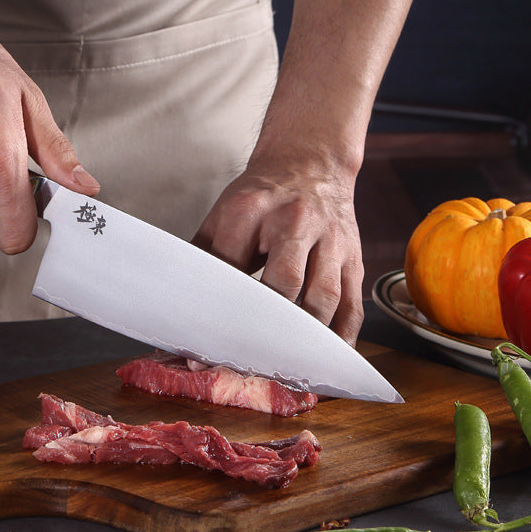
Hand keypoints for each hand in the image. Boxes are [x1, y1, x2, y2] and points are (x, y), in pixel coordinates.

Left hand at [193, 160, 363, 345]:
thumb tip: (176, 304)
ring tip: (284, 368)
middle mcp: (294, 222)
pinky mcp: (354, 257)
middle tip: (247, 362)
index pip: (231, 266)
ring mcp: (330, 239)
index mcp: (251, 210)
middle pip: (284, 281)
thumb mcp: (223, 214)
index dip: (217, 310)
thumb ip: (203, 256)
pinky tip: (327, 359)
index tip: (202, 347)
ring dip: (304, 338)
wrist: (310, 163)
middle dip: (264, 327)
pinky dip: (341, 337)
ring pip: (323, 296)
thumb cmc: (261, 198)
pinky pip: (352, 303)